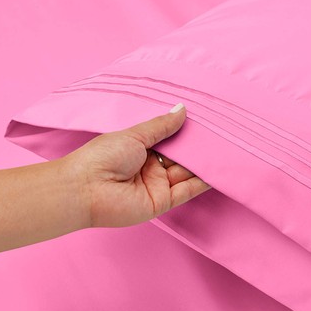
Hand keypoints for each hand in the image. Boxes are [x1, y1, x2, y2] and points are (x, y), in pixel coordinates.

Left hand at [63, 103, 211, 227]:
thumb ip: (161, 126)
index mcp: (141, 149)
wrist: (84, 189)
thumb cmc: (102, 157)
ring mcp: (157, 185)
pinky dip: (202, 182)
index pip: (170, 140)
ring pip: (187, 173)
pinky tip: (217, 171)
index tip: (206, 123)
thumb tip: (182, 109)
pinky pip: (187, 191)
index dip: (186, 133)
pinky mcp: (163, 201)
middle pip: (181, 157)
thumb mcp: (134, 135)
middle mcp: (151, 167)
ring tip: (226, 151)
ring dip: (204, 164)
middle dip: (198, 148)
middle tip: (221, 135)